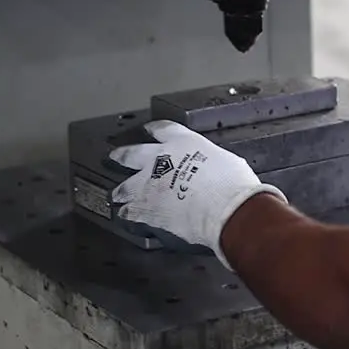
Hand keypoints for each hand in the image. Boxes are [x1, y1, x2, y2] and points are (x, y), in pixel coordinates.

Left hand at [108, 120, 286, 267]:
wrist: (225, 208)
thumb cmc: (233, 185)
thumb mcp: (228, 162)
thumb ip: (212, 163)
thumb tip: (215, 169)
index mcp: (183, 143)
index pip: (163, 129)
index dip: (153, 129)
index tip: (148, 129)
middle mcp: (161, 159)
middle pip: (132, 154)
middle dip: (122, 155)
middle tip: (114, 156)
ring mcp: (149, 184)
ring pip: (125, 186)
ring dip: (121, 191)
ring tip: (116, 195)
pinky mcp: (145, 209)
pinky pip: (128, 212)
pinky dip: (127, 216)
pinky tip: (125, 218)